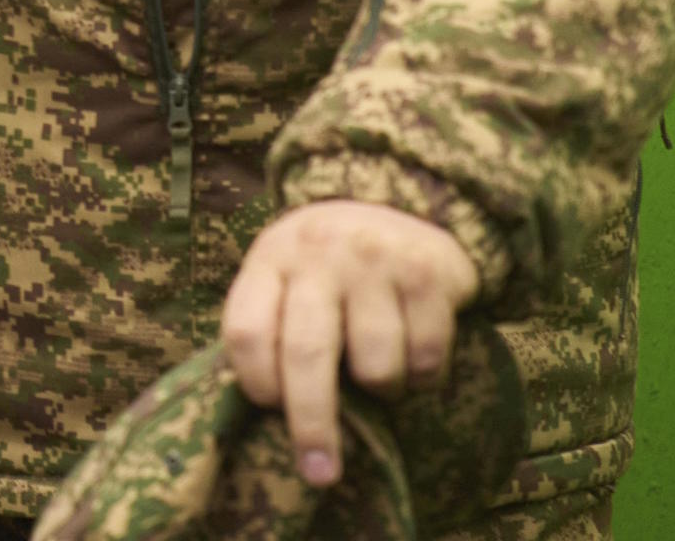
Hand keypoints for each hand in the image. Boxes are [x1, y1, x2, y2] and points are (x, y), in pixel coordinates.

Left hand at [221, 199, 479, 487]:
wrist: (399, 201)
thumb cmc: (328, 266)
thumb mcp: (286, 278)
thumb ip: (274, 330)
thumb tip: (268, 418)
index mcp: (270, 259)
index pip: (246, 331)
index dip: (255, 382)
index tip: (269, 412)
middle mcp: (317, 255)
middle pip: (306, 354)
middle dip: (313, 424)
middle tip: (320, 473)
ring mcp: (374, 261)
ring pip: (376, 364)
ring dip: (381, 389)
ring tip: (378, 371)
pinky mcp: (428, 273)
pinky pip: (426, 355)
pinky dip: (423, 374)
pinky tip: (415, 350)